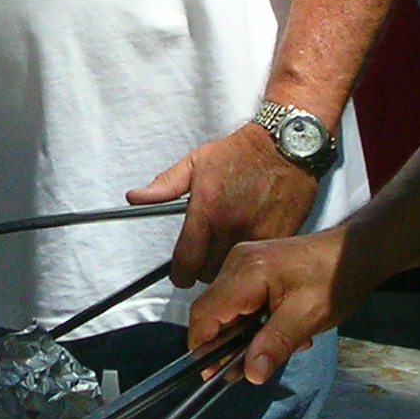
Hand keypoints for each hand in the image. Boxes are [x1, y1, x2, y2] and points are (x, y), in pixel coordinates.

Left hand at [131, 123, 320, 288]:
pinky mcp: (281, 238)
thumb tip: (134, 198)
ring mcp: (258, 234)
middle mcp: (231, 226)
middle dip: (202, 269)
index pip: (186, 262)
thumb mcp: (195, 162)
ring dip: (226, 268)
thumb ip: (164, 186)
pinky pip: (258, 262)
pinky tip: (248, 244)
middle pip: (208, 274)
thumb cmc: (238, 152)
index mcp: (207, 210)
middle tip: (205, 256)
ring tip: (225, 250)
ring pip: (234, 272)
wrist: (285, 145)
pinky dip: (251, 261)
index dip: (180, 274)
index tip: (180, 273)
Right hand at [185, 229, 349, 385]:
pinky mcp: (253, 267)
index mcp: (247, 272)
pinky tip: (281, 331)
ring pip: (226, 309)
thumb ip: (275, 344)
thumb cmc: (335, 279)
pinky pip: (240, 300)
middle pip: (211, 311)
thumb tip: (251, 374)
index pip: (205, 312)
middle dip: (226, 344)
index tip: (211, 374)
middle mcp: (237, 262)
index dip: (202, 345)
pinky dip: (253, 322)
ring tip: (278, 347)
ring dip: (244, 335)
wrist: (355, 252)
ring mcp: (243, 262)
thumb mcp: (308, 317)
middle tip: (250, 369)